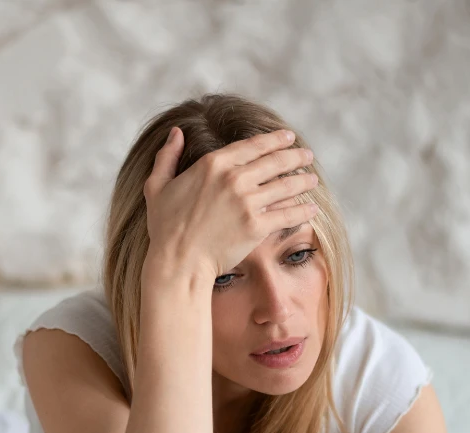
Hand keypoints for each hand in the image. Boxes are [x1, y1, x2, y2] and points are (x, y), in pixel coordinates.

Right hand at [143, 127, 319, 280]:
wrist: (177, 262)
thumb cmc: (165, 228)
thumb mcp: (157, 186)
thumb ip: (167, 157)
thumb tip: (176, 132)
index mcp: (213, 164)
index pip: (253, 145)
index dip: (275, 139)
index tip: (288, 137)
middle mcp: (233, 178)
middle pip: (275, 161)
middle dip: (296, 156)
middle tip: (307, 156)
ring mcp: (247, 202)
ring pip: (286, 185)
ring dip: (303, 181)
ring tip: (312, 179)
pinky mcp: (256, 226)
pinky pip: (287, 214)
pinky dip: (303, 210)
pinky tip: (312, 208)